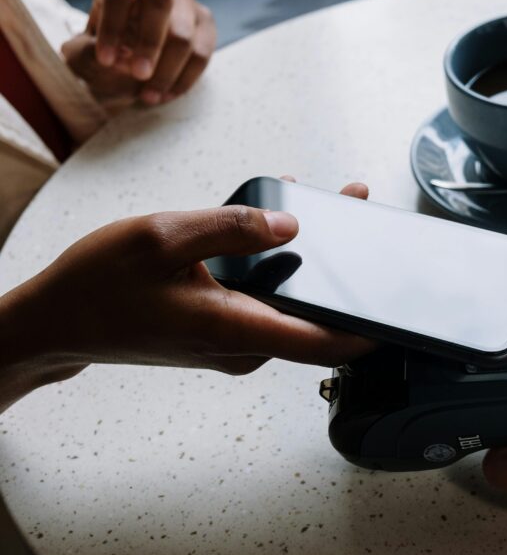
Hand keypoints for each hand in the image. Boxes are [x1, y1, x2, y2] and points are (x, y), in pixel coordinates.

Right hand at [1, 182, 372, 391]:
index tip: (400, 313)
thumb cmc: (99, 285)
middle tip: (356, 213)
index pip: (321, 343)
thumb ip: (232, 227)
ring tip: (320, 207)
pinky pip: (263, 304)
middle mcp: (242, 346)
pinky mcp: (222, 336)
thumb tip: (291, 225)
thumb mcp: (162, 237)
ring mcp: (233, 345)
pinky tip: (271, 229)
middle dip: (340, 269)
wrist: (58, 321)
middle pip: (311, 317)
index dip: (366, 332)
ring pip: (287, 307)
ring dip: (306, 262)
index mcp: (234, 329)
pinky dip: (274, 269)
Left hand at [62, 0, 215, 108]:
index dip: (112, 27)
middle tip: (139, 75)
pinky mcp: (205, 24)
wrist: (131, 54)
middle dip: (150, 43)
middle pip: (160, 1)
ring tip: (149, 96)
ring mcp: (186, 2)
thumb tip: (117, 61)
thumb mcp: (85, 48)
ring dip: (167, 72)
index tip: (106, 61)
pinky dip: (183, 80)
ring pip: (184, 34)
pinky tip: (165, 95)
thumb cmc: (107, 47)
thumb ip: (87, 52)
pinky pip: (201, 55)